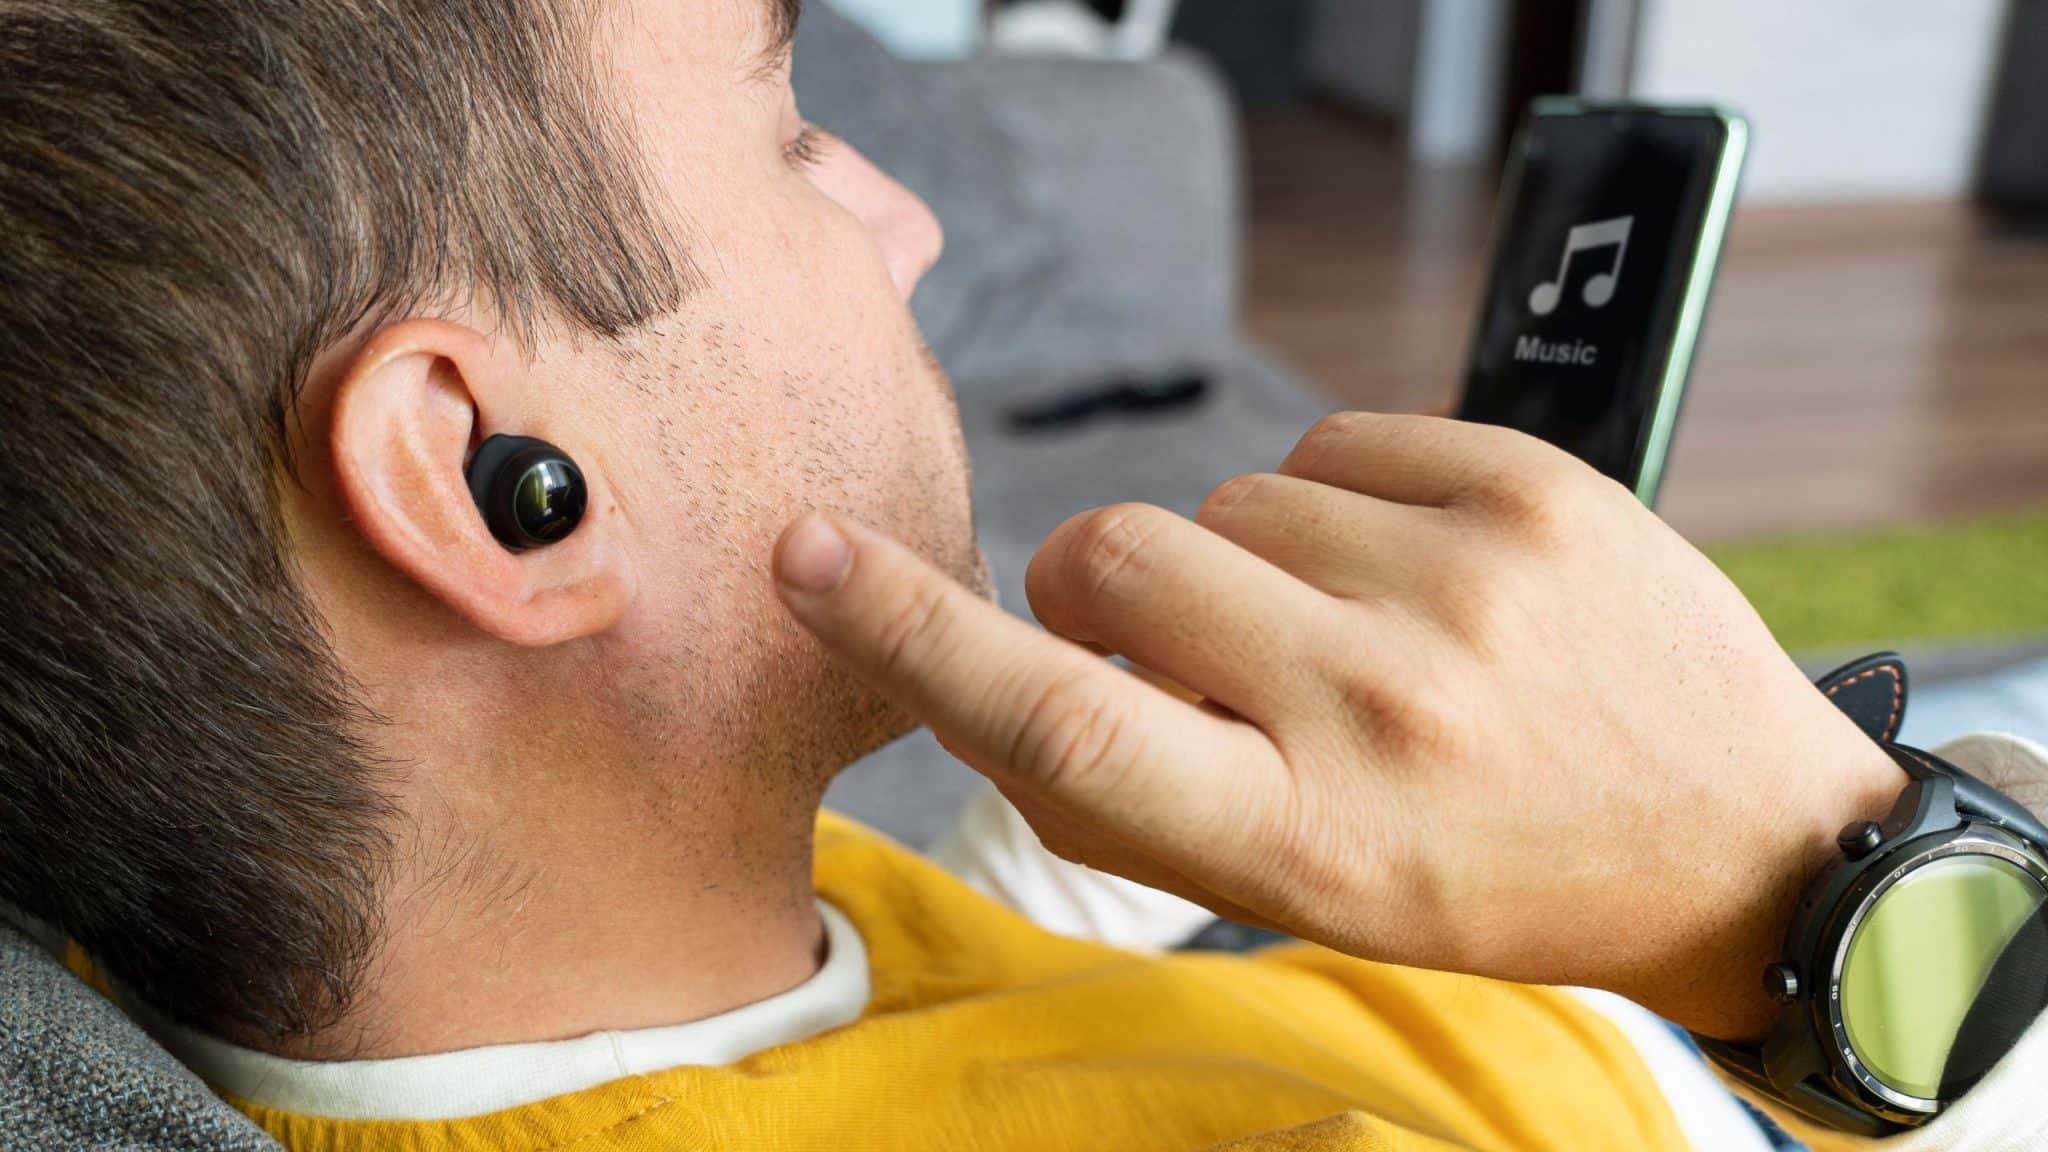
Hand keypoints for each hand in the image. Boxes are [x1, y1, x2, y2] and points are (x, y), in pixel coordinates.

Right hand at [772, 413, 1903, 1038]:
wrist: (1743, 837)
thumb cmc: (1493, 878)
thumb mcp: (1301, 899)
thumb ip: (1135, 804)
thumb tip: (998, 682)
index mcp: (1301, 837)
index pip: (1059, 719)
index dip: (907, 628)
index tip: (808, 555)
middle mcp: (1377, 704)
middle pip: (1118, 555)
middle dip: (1111, 586)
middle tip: (1201, 650)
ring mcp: (1463, 580)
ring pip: (1226, 494)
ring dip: (1251, 559)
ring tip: (1359, 635)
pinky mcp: (1530, 485)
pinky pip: (1331, 440)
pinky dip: (1338, 502)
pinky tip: (1414, 577)